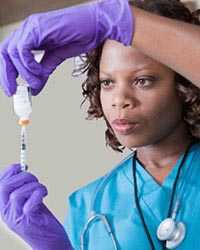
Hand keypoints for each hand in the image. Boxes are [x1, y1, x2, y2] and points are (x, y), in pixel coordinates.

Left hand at [0, 0, 133, 95]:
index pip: (10, 55)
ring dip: (24, 73)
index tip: (12, 89)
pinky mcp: (38, 28)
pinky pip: (23, 49)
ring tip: (36, 82)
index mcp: (30, 37)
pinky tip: (39, 71)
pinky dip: (29, 64)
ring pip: (12, 52)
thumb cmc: (78, 38)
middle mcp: (28, 31)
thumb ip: (43, 72)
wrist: (94, 28)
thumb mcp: (56, 59)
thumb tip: (34, 88)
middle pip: (5, 53)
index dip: (8, 73)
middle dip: (7, 75)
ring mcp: (32, 27)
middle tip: (13, 90)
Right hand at [0, 164, 71, 249]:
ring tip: (41, 189)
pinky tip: (44, 195)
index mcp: (4, 205)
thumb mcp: (28, 200)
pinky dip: (38, 194)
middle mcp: (5, 212)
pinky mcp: (27, 222)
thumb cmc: (40, 218)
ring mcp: (15, 218)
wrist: (49, 241)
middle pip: (4, 186)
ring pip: (17, 194)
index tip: (20, 166)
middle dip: (22, 176)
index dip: (9, 171)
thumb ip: (23, 187)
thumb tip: (23, 168)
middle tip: (34, 179)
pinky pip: (29, 203)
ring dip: (34, 186)